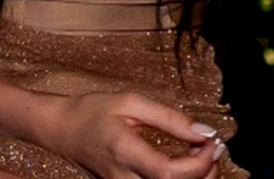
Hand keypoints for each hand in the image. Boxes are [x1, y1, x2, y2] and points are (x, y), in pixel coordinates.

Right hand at [34, 91, 223, 178]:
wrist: (61, 129)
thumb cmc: (93, 111)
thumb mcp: (132, 102)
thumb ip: (170, 118)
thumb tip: (204, 131)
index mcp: (124, 151)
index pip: (169, 173)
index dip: (199, 163)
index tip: (213, 142)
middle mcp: (122, 177)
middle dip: (204, 174)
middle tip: (212, 149)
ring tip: (201, 156)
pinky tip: (185, 164)